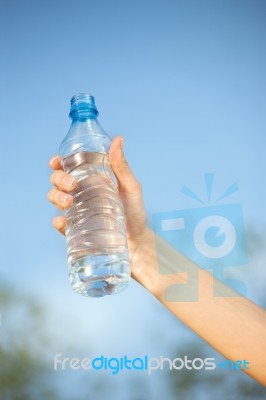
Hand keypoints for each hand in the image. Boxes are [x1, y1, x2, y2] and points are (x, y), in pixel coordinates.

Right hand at [47, 136, 150, 279]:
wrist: (138, 243)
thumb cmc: (135, 213)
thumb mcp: (131, 187)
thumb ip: (122, 166)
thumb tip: (118, 139)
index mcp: (91, 180)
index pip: (69, 167)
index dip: (58, 162)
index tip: (57, 161)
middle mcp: (81, 194)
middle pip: (58, 181)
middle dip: (59, 179)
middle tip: (72, 184)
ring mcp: (77, 212)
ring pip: (55, 199)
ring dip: (56, 197)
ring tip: (69, 201)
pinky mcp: (76, 230)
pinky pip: (61, 224)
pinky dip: (58, 221)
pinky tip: (63, 220)